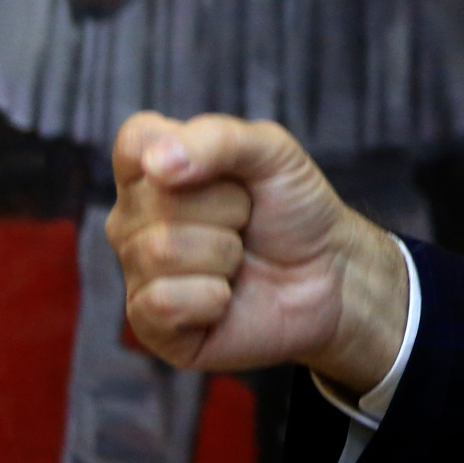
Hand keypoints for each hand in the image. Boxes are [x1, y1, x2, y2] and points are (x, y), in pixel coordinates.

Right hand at [108, 112, 410, 393]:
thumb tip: (156, 164)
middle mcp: (134, 218)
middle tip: (247, 221)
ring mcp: (139, 271)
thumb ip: (219, 139)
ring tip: (239, 259)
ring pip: (162, 250)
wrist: (329, 275)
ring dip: (225, 254)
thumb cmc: (293, 210)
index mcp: (155, 168)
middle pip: (158, 199)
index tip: (229, 171)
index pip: (136, 142)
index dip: (186, 151)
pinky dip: (213, 299)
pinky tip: (225, 299)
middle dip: (228, 208)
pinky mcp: (151, 324)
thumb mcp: (274, 153)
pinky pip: (163, 303)